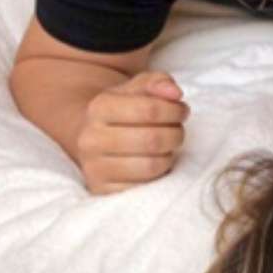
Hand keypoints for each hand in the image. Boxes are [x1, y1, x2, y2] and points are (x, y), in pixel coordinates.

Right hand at [75, 71, 187, 193]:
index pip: (150, 110)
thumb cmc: (123, 110)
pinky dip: (157, 176)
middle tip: (177, 130)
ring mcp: (93, 167)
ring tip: (167, 147)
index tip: (182, 111)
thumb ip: (158, 81)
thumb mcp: (138, 87)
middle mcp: (90, 138)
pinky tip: (154, 163)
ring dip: (169, 156)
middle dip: (176, 134)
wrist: (92, 136)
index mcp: (99, 107)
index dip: (175, 110)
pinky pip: (144, 188)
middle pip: (153, 140)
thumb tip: (174, 93)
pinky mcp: (101, 190)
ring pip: (151, 166)